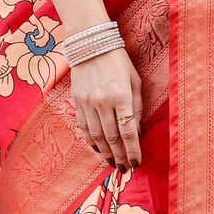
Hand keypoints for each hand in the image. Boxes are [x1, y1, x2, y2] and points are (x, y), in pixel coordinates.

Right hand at [70, 46, 141, 169]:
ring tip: (113, 163)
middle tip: (125, 169)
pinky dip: (91, 141)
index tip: (137, 163)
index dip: (132, 151)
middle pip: (112, 138)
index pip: (128, 132)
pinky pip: (83, 127)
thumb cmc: (119, 62)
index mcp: (121, 96)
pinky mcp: (77, 102)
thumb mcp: (135, 82)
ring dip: (105, 153)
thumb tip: (136, 133)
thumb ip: (137, 108)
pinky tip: (98, 150)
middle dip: (119, 156)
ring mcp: (87, 103)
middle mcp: (102, 101)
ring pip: (96, 136)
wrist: (91, 45)